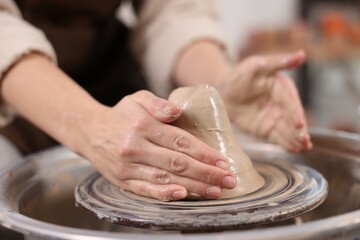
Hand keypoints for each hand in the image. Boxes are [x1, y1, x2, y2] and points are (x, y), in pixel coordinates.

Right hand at [82, 90, 235, 200]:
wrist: (89, 131)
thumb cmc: (121, 115)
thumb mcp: (137, 99)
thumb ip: (158, 103)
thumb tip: (177, 111)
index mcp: (142, 125)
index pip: (180, 141)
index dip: (204, 153)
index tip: (223, 162)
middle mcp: (135, 146)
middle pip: (177, 163)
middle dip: (206, 173)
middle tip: (228, 180)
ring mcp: (127, 166)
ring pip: (165, 179)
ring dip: (193, 186)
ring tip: (215, 191)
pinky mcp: (121, 180)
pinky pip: (145, 190)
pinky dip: (165, 195)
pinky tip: (184, 196)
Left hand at [216, 50, 311, 151]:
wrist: (221, 93)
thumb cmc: (238, 75)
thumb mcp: (255, 65)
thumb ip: (277, 62)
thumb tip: (301, 54)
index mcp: (282, 87)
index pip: (291, 101)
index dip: (295, 112)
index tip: (298, 122)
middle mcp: (282, 104)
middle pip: (292, 118)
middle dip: (299, 130)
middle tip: (304, 140)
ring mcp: (275, 118)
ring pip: (288, 130)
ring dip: (296, 139)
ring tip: (302, 147)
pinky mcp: (267, 129)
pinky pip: (277, 138)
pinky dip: (285, 144)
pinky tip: (293, 150)